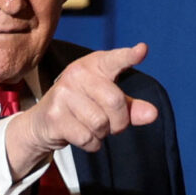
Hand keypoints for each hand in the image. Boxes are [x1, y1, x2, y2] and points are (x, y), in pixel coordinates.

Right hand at [5, 43, 157, 176]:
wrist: (43, 122)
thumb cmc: (82, 107)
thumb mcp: (108, 102)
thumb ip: (132, 107)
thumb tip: (153, 114)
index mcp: (94, 65)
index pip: (115, 60)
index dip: (129, 56)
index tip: (143, 50)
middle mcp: (77, 74)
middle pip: (115, 102)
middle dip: (120, 122)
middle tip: (112, 125)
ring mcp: (63, 94)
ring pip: (101, 123)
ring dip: (103, 134)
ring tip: (92, 128)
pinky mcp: (55, 115)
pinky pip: (87, 137)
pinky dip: (92, 144)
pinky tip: (82, 136)